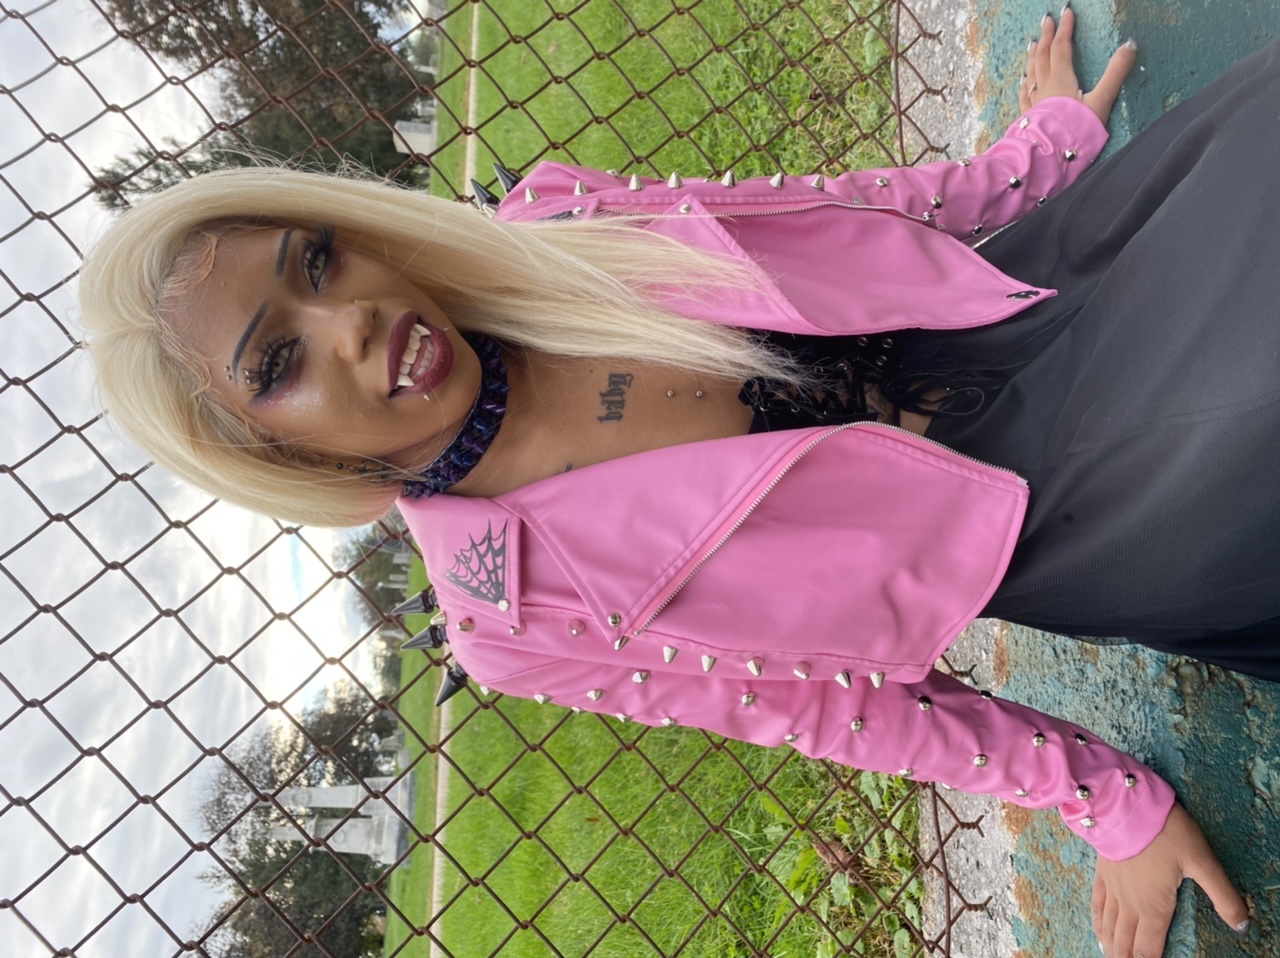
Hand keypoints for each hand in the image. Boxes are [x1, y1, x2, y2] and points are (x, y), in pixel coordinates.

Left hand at [1019, 6, 1136, 126]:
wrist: (1050, 158)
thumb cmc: (1077, 130)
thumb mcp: (1102, 100)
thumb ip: (1116, 73)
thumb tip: (1130, 45)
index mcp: (1061, 79)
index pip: (1061, 47)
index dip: (1065, 28)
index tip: (1067, 11)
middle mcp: (1044, 87)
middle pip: (1042, 55)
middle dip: (1046, 36)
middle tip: (1046, 19)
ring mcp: (1034, 102)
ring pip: (1031, 72)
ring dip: (1033, 55)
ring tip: (1032, 43)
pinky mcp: (1029, 117)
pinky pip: (1024, 95)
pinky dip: (1024, 84)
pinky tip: (1023, 81)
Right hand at [1092, 803, 1248, 956]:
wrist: (1125, 805)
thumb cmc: (1166, 832)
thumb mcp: (1203, 861)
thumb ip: (1223, 896)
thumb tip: (1242, 926)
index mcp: (1154, 908)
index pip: (1147, 951)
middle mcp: (1130, 905)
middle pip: (1125, 945)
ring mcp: (1113, 890)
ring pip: (1109, 929)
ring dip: (1112, 948)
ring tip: (1115, 957)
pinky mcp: (1102, 875)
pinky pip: (1097, 906)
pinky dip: (1098, 924)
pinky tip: (1100, 932)